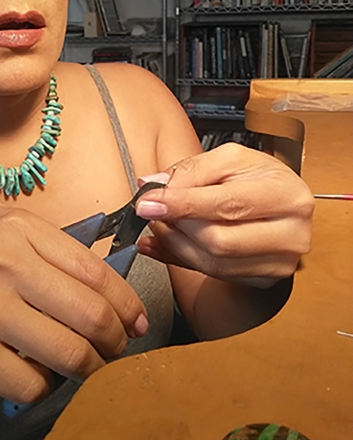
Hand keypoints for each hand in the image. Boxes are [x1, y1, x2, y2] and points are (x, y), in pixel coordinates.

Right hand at [0, 204, 146, 402]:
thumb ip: (47, 246)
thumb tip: (103, 279)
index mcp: (19, 231)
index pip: (94, 270)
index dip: (127, 302)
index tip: (138, 320)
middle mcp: (7, 266)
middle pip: (91, 314)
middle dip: (117, 340)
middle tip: (119, 348)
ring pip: (70, 353)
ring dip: (91, 367)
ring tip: (90, 366)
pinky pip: (32, 383)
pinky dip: (47, 385)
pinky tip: (42, 375)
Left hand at [135, 143, 313, 287]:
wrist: (282, 205)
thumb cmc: (259, 179)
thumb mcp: (230, 159)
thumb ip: (191, 169)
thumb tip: (152, 185)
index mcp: (286, 195)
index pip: (227, 204)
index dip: (183, 205)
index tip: (148, 202)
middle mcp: (291, 234)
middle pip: (219, 241)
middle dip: (177, 226)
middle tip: (154, 211)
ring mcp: (280, 262)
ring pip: (213, 264)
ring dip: (175, 244)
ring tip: (161, 224)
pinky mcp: (265, 280)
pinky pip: (213, 275)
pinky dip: (181, 259)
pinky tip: (166, 243)